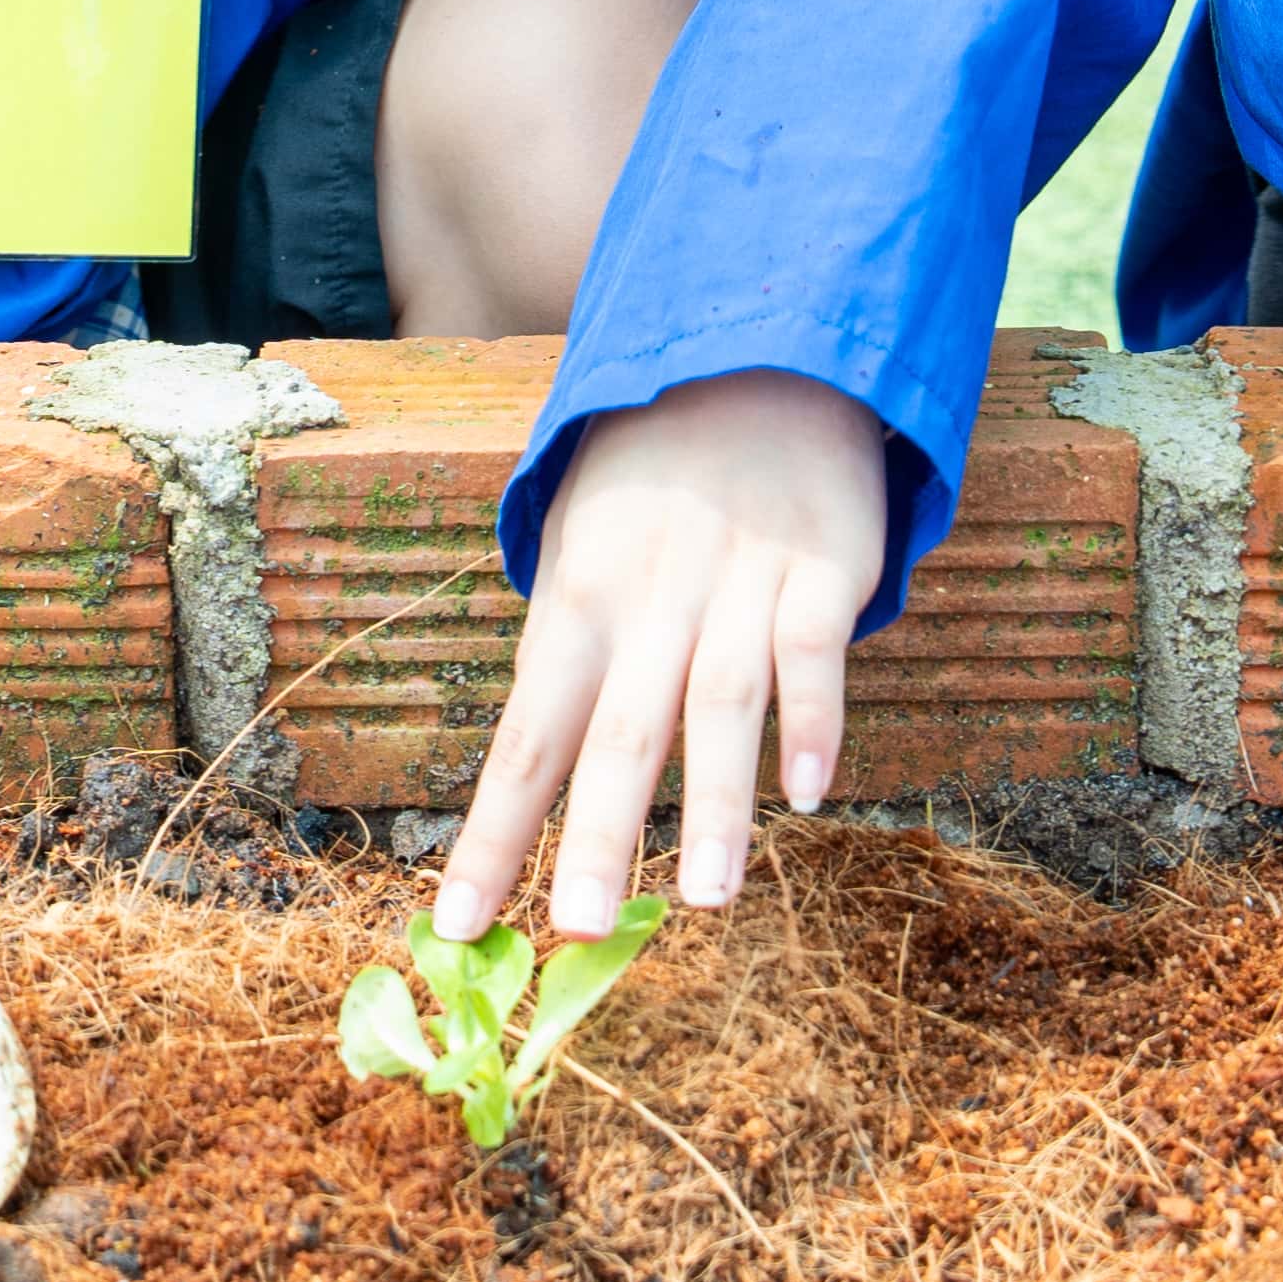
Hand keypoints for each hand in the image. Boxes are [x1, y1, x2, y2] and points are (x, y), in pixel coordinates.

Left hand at [434, 368, 885, 944]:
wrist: (754, 352)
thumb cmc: (649, 479)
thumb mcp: (579, 546)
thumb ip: (566, 660)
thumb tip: (529, 788)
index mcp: (577, 599)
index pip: (526, 738)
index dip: (492, 835)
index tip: (459, 926)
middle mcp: (651, 596)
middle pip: (618, 730)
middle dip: (598, 834)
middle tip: (579, 929)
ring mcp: (740, 578)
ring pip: (720, 699)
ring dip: (714, 799)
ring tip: (706, 898)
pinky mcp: (823, 562)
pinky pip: (815, 646)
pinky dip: (813, 717)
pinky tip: (808, 790)